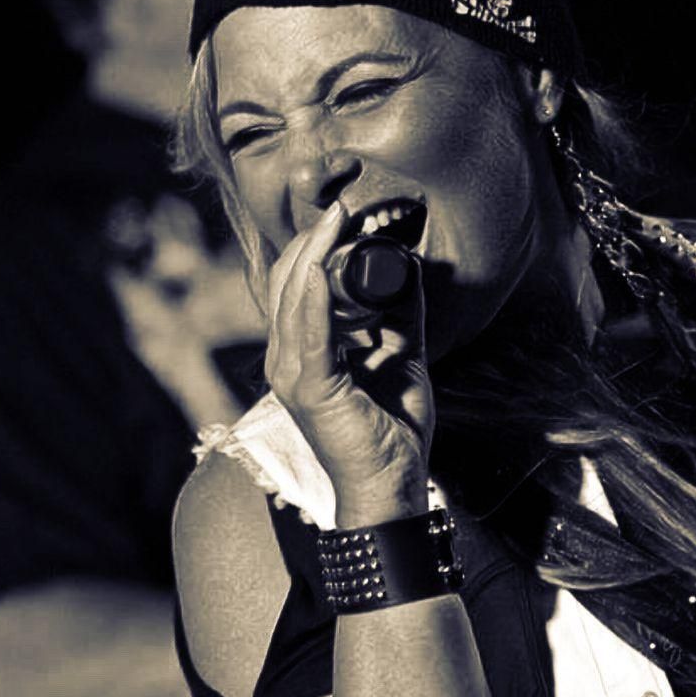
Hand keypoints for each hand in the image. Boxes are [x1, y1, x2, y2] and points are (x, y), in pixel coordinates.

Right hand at [266, 202, 433, 526]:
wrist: (392, 487)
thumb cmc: (392, 432)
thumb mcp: (400, 359)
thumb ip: (400, 317)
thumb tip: (408, 270)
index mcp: (304, 355)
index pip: (296, 289)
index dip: (315, 250)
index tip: (343, 219)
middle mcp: (287, 361)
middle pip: (288, 285)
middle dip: (313, 243)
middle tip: (340, 210)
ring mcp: (292, 375)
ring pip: (293, 299)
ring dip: (313, 254)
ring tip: (336, 221)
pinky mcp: (310, 389)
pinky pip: (308, 332)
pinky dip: (312, 294)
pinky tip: (320, 263)